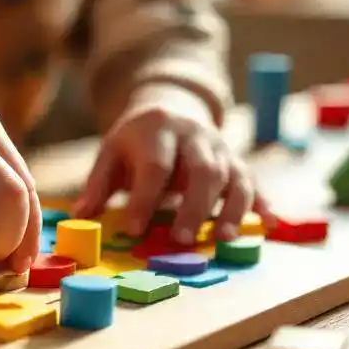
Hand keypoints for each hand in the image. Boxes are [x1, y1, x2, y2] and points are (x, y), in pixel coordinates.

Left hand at [72, 84, 272, 242]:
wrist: (170, 108)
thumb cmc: (136, 143)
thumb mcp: (111, 154)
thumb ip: (97, 185)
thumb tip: (79, 218)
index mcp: (157, 130)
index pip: (154, 165)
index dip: (145, 197)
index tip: (134, 229)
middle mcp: (194, 136)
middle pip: (201, 169)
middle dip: (194, 205)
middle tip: (182, 240)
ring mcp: (220, 148)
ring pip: (233, 176)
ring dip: (231, 209)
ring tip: (224, 239)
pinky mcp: (237, 163)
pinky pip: (253, 183)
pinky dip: (263, 204)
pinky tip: (269, 225)